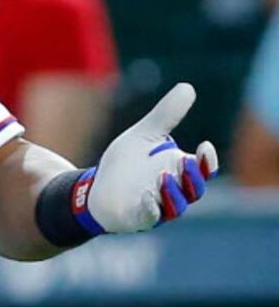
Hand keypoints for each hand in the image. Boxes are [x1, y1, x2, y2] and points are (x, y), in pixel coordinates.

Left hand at [85, 83, 218, 233]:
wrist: (97, 188)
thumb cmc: (126, 163)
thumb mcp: (144, 135)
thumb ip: (166, 115)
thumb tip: (187, 87)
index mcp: (180, 172)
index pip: (204, 170)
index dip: (208, 161)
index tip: (205, 146)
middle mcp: (175, 192)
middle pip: (195, 190)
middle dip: (193, 177)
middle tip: (186, 161)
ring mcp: (159, 208)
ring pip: (176, 206)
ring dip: (173, 193)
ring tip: (164, 177)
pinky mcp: (139, 219)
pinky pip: (150, 217)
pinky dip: (152, 209)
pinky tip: (147, 197)